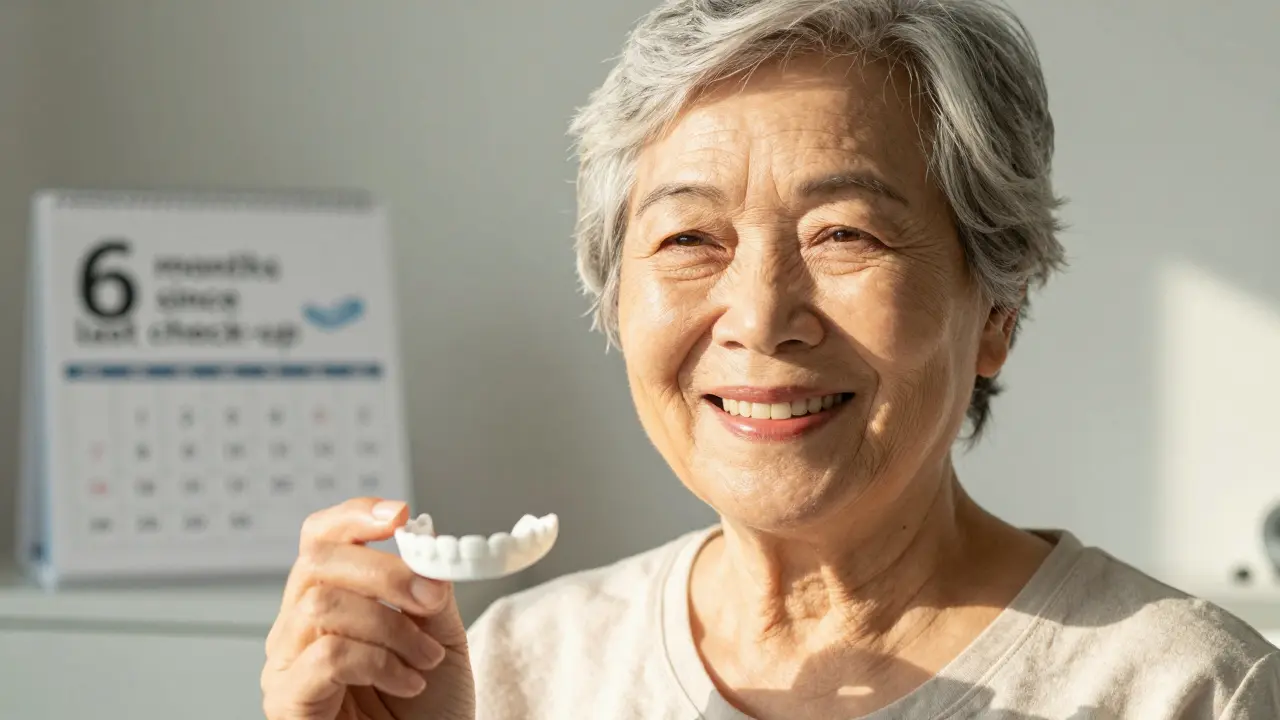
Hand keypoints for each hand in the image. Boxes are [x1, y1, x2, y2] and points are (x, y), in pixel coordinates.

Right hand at [262, 497, 475, 719]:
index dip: (352, 516)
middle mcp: (296, 629)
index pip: (319, 540)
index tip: (398, 515)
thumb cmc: (426, 712)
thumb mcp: (440, 638)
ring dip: (390, 625)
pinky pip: (327, 654)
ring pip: (322, 605)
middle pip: (318, 562)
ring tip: (426, 657)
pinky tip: (407, 681)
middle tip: (432, 599)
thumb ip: (429, 591)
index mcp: (328, 602)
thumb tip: (425, 540)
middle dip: (385, 572)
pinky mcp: (287, 701)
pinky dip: (379, 661)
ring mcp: (285, 665)